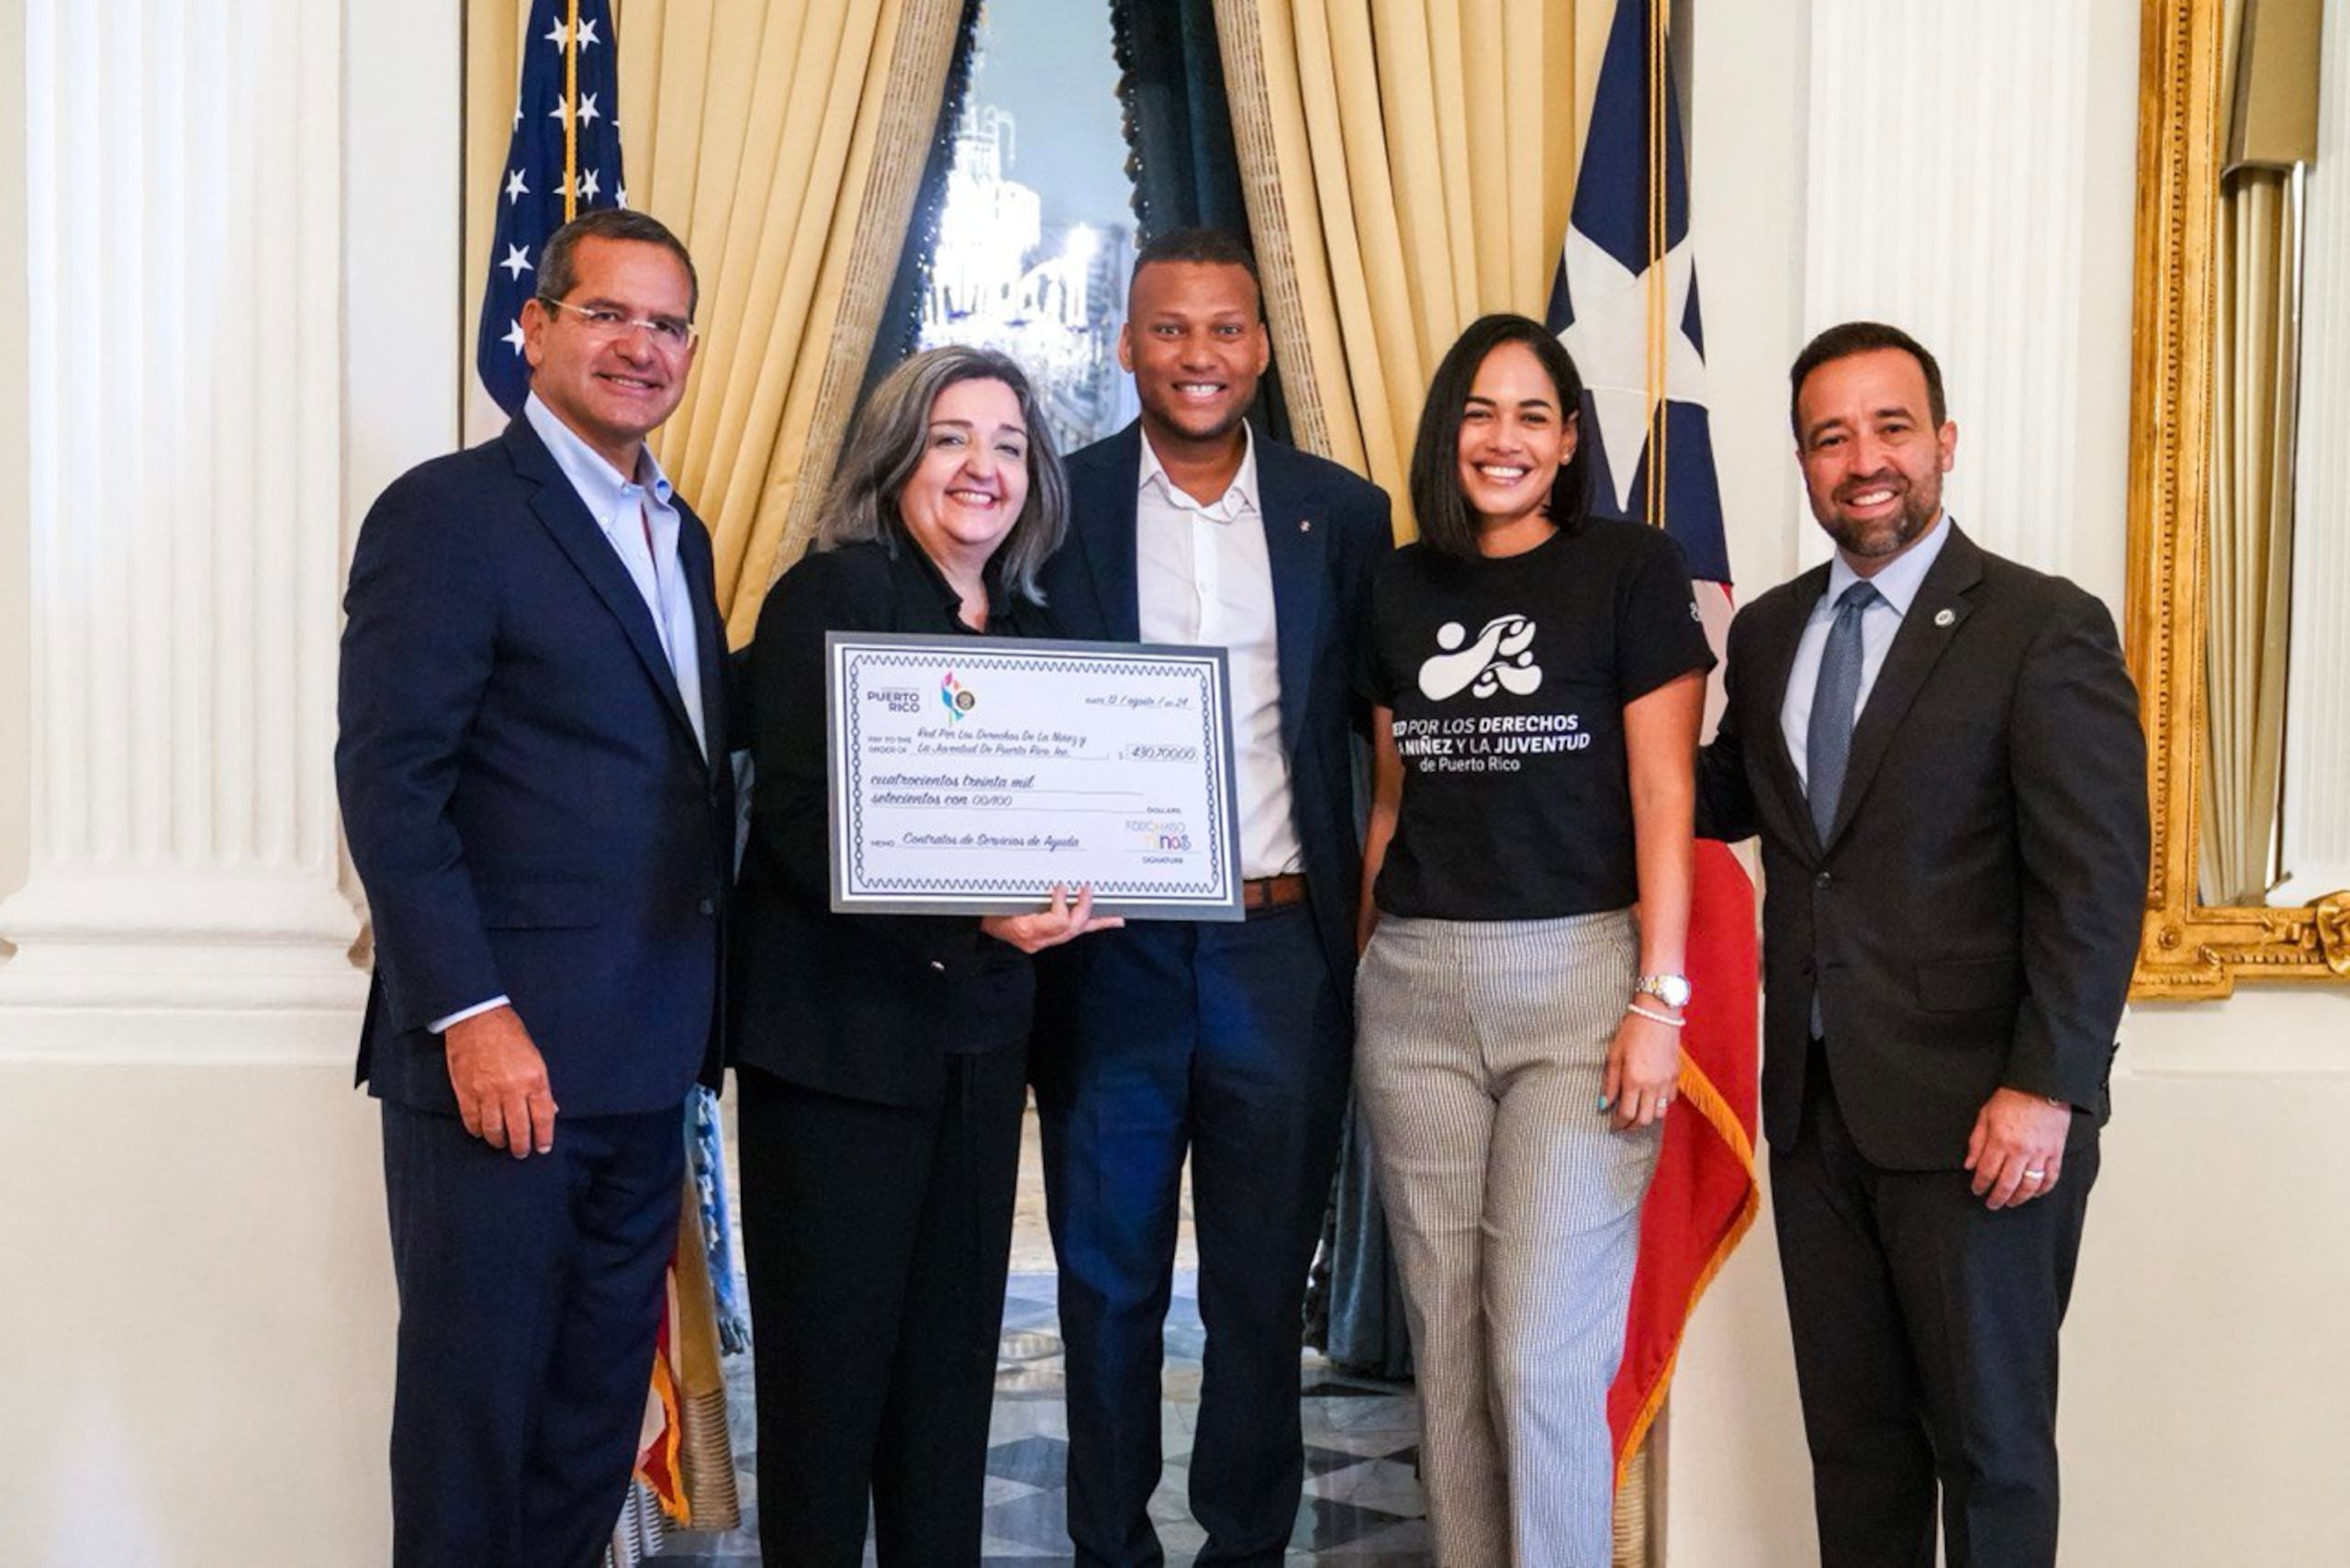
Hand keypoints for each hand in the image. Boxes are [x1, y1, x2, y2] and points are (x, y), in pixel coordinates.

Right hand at [444, 1005, 556, 1157]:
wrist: (477, 1018)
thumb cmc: (509, 1034)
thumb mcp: (535, 1057)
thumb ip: (542, 1087)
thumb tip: (549, 1111)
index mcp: (534, 1079)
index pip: (542, 1118)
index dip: (544, 1137)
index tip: (543, 1148)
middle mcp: (511, 1089)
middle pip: (518, 1130)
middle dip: (521, 1146)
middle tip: (522, 1152)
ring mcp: (486, 1092)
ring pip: (494, 1130)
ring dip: (499, 1141)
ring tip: (502, 1144)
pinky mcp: (465, 1092)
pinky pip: (472, 1121)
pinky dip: (477, 1131)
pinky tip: (482, 1132)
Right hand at [980, 884, 1125, 954]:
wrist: (978, 927)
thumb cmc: (986, 910)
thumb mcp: (999, 900)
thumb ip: (1020, 892)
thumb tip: (1047, 880)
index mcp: (1025, 930)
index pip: (1056, 922)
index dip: (1062, 903)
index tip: (1062, 886)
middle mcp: (1037, 940)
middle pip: (1071, 928)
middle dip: (1083, 908)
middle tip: (1087, 888)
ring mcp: (1043, 942)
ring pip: (1077, 932)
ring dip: (1096, 919)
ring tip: (1116, 915)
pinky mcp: (1047, 939)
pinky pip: (1073, 932)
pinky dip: (1093, 925)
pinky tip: (1112, 921)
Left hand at [1603, 1006, 1683, 1130]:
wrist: (1658, 1015)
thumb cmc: (1632, 1032)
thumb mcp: (1614, 1055)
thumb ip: (1610, 1082)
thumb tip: (1604, 1105)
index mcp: (1634, 1080)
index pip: (1626, 1114)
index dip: (1618, 1123)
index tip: (1613, 1125)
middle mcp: (1652, 1086)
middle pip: (1644, 1120)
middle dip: (1632, 1127)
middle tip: (1623, 1125)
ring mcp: (1667, 1082)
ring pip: (1659, 1113)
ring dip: (1647, 1117)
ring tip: (1637, 1113)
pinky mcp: (1676, 1076)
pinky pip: (1670, 1100)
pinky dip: (1660, 1104)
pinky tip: (1651, 1098)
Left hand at [1965, 1087, 2071, 1208]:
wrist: (2041, 1086)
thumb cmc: (2013, 1097)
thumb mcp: (1985, 1115)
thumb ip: (1976, 1141)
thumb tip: (1969, 1164)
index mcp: (2000, 1141)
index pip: (1987, 1172)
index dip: (1980, 1185)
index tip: (1977, 1190)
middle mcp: (2021, 1151)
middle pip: (2007, 1184)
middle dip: (1997, 1198)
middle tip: (1992, 1203)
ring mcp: (2040, 1153)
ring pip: (2029, 1186)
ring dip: (2019, 1198)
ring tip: (2011, 1202)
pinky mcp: (2056, 1152)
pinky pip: (2051, 1177)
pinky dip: (2043, 1189)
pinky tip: (2035, 1193)